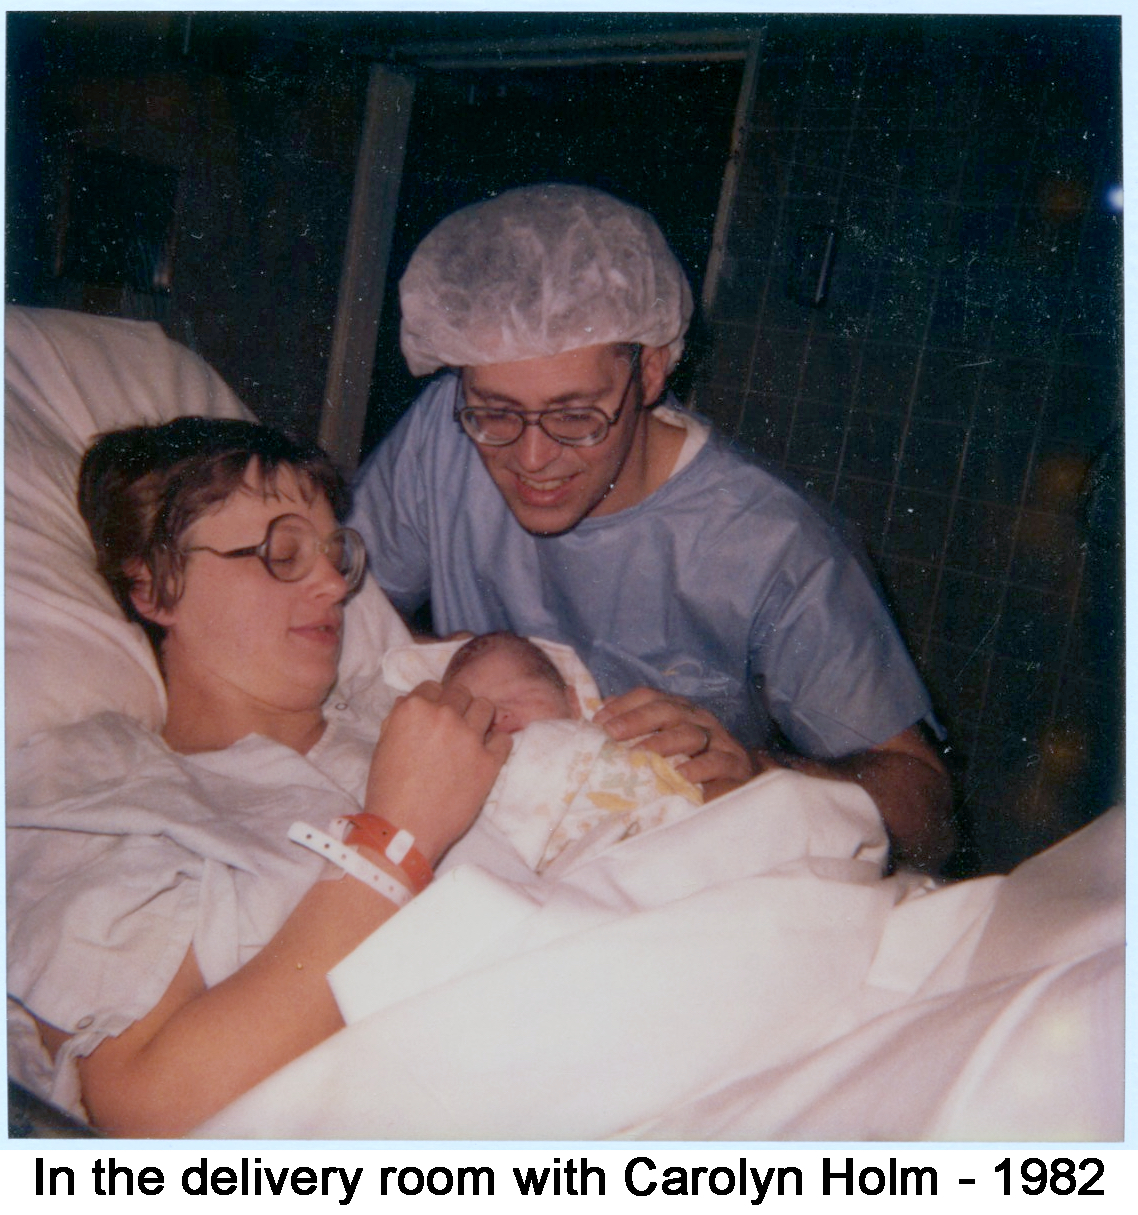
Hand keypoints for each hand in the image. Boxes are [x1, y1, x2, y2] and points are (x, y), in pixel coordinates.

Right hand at [364, 680, 510, 863]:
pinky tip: (487, 754)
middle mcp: (444, 715)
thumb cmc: (387, 790)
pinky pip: (504, 739)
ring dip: (478, 718)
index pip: (432, 687)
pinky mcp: (489, 761)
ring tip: (472, 735)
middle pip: (461, 693)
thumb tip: (410, 704)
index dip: (434, 700)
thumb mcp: (383, 746)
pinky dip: (497, 744)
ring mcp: (470, 737)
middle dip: (457, 705)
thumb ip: (399, 720)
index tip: (435, 715)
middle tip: (454, 725)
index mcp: (414, 709)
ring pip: (485, 707)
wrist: (404, 829)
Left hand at [593, 687, 754, 796]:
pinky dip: (699, 768)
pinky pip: (717, 761)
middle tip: (611, 734)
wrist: (737, 784)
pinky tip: (681, 777)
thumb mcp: (660, 747)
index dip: (623, 705)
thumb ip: (632, 732)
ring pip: (691, 733)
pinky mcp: (735, 764)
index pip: (649, 696)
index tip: (597, 721)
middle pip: (668, 709)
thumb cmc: (691, 764)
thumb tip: (596, 717)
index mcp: (678, 710)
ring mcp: (719, 739)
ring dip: (663, 743)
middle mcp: (698, 718)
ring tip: (640, 756)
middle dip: (636, 719)